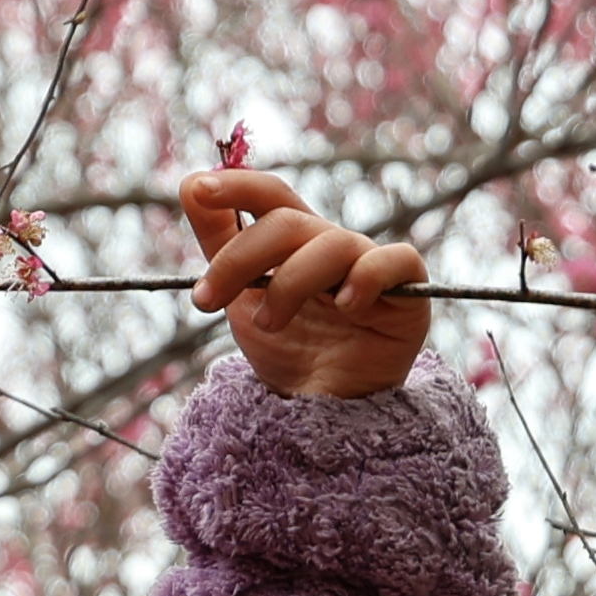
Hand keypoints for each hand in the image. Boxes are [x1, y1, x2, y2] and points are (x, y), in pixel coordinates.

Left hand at [179, 168, 430, 398]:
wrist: (324, 411)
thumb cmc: (289, 347)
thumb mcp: (241, 297)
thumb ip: (219, 242)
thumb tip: (188, 184)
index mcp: (295, 240)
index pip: (270, 194)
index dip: (237, 184)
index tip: (196, 189)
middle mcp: (332, 244)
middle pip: (288, 221)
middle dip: (240, 258)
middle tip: (206, 301)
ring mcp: (369, 265)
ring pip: (331, 245)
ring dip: (289, 284)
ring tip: (269, 324)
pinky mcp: (407, 293)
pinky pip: (393, 261)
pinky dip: (366, 279)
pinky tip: (346, 308)